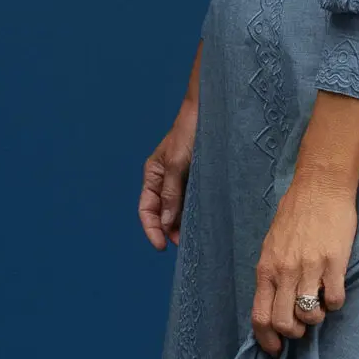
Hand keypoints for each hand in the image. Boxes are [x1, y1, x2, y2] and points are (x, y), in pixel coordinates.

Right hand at [139, 99, 198, 248]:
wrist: (210, 111)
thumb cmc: (189, 132)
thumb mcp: (177, 163)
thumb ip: (171, 193)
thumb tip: (167, 222)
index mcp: (153, 175)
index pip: (147, 209)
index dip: (152, 229)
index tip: (162, 246)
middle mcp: (165, 180)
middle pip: (162, 213)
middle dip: (170, 231)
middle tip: (185, 244)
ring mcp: (182, 180)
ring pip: (178, 209)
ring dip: (184, 224)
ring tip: (195, 237)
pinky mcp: (198, 178)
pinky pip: (193, 201)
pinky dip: (195, 213)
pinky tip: (204, 221)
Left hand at [252, 171, 355, 354]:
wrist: (320, 186)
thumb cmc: (296, 215)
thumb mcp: (273, 245)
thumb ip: (272, 273)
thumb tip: (274, 301)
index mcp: (267, 268)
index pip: (259, 315)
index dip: (266, 339)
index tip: (275, 350)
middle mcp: (285, 271)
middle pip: (283, 322)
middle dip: (293, 334)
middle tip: (302, 327)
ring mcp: (309, 268)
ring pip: (309, 316)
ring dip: (316, 319)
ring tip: (320, 305)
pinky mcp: (334, 263)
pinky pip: (334, 300)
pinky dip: (335, 303)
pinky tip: (335, 290)